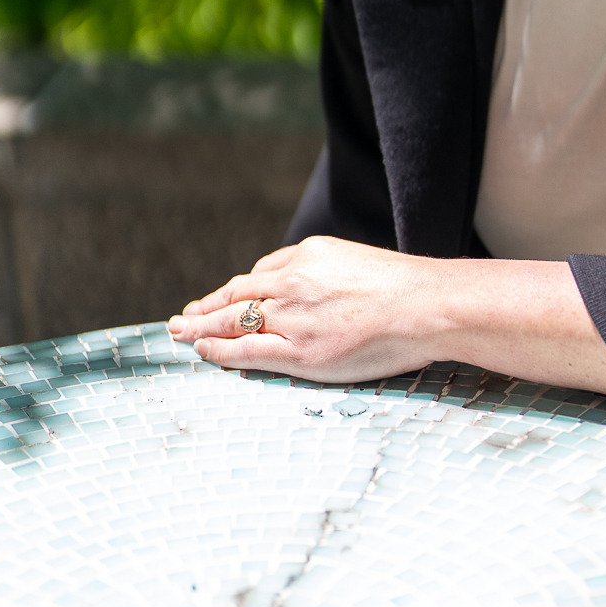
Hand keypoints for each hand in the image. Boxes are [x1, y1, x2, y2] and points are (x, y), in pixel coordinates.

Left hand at [168, 242, 605, 398]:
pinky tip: (202, 351)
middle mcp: (291, 281)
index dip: (235, 290)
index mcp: (308, 255)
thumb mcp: (359, 264)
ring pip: (231, 319)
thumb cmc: (408, 290)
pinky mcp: (298, 350)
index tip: (222, 297)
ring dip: (199, 326)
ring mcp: (291, 316)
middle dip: (206, 306)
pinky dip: (218, 350)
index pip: (260, 274)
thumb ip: (330, 275)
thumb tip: (321, 294)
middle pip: (236, 294)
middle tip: (182, 317)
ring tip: (179, 333)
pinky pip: (245, 349)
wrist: (427, 305)